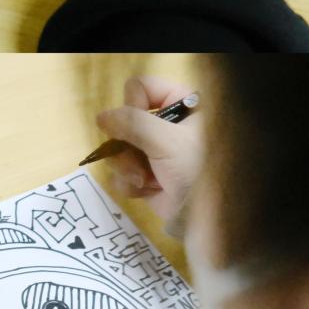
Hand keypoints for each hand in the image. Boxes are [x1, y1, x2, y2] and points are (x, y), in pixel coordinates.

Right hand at [96, 76, 202, 235]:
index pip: (141, 87)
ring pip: (119, 146)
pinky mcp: (147, 176)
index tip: (141, 128)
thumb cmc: (196, 171)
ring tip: (143, 180)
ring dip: (127, 166)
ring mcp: (156, 151)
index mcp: (182, 105)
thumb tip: (101, 117)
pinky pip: (122, 171)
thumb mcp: (167, 141)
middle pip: (125, 119)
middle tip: (138, 160)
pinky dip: (130, 183)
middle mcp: (168, 124)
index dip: (134, 106)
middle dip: (128, 145)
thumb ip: (132, 123)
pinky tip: (146, 191)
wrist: (207, 221)